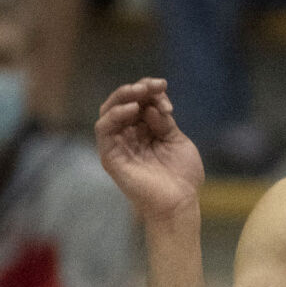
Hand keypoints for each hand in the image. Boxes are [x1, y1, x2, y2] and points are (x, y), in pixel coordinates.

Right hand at [95, 78, 204, 223]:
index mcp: (145, 131)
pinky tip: (132, 109)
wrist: (180, 201)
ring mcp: (118, 146)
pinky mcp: (110, 157)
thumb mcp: (176, 139)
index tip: (164, 87)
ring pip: (108, 112)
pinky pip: (103, 130)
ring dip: (123, 97)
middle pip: (121, 103)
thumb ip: (162, 120)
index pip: (139, 102)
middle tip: (153, 85)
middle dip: (136, 89)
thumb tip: (150, 105)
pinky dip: (114, 115)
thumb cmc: (182, 174)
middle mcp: (129, 136)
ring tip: (140, 92)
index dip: (150, 91)